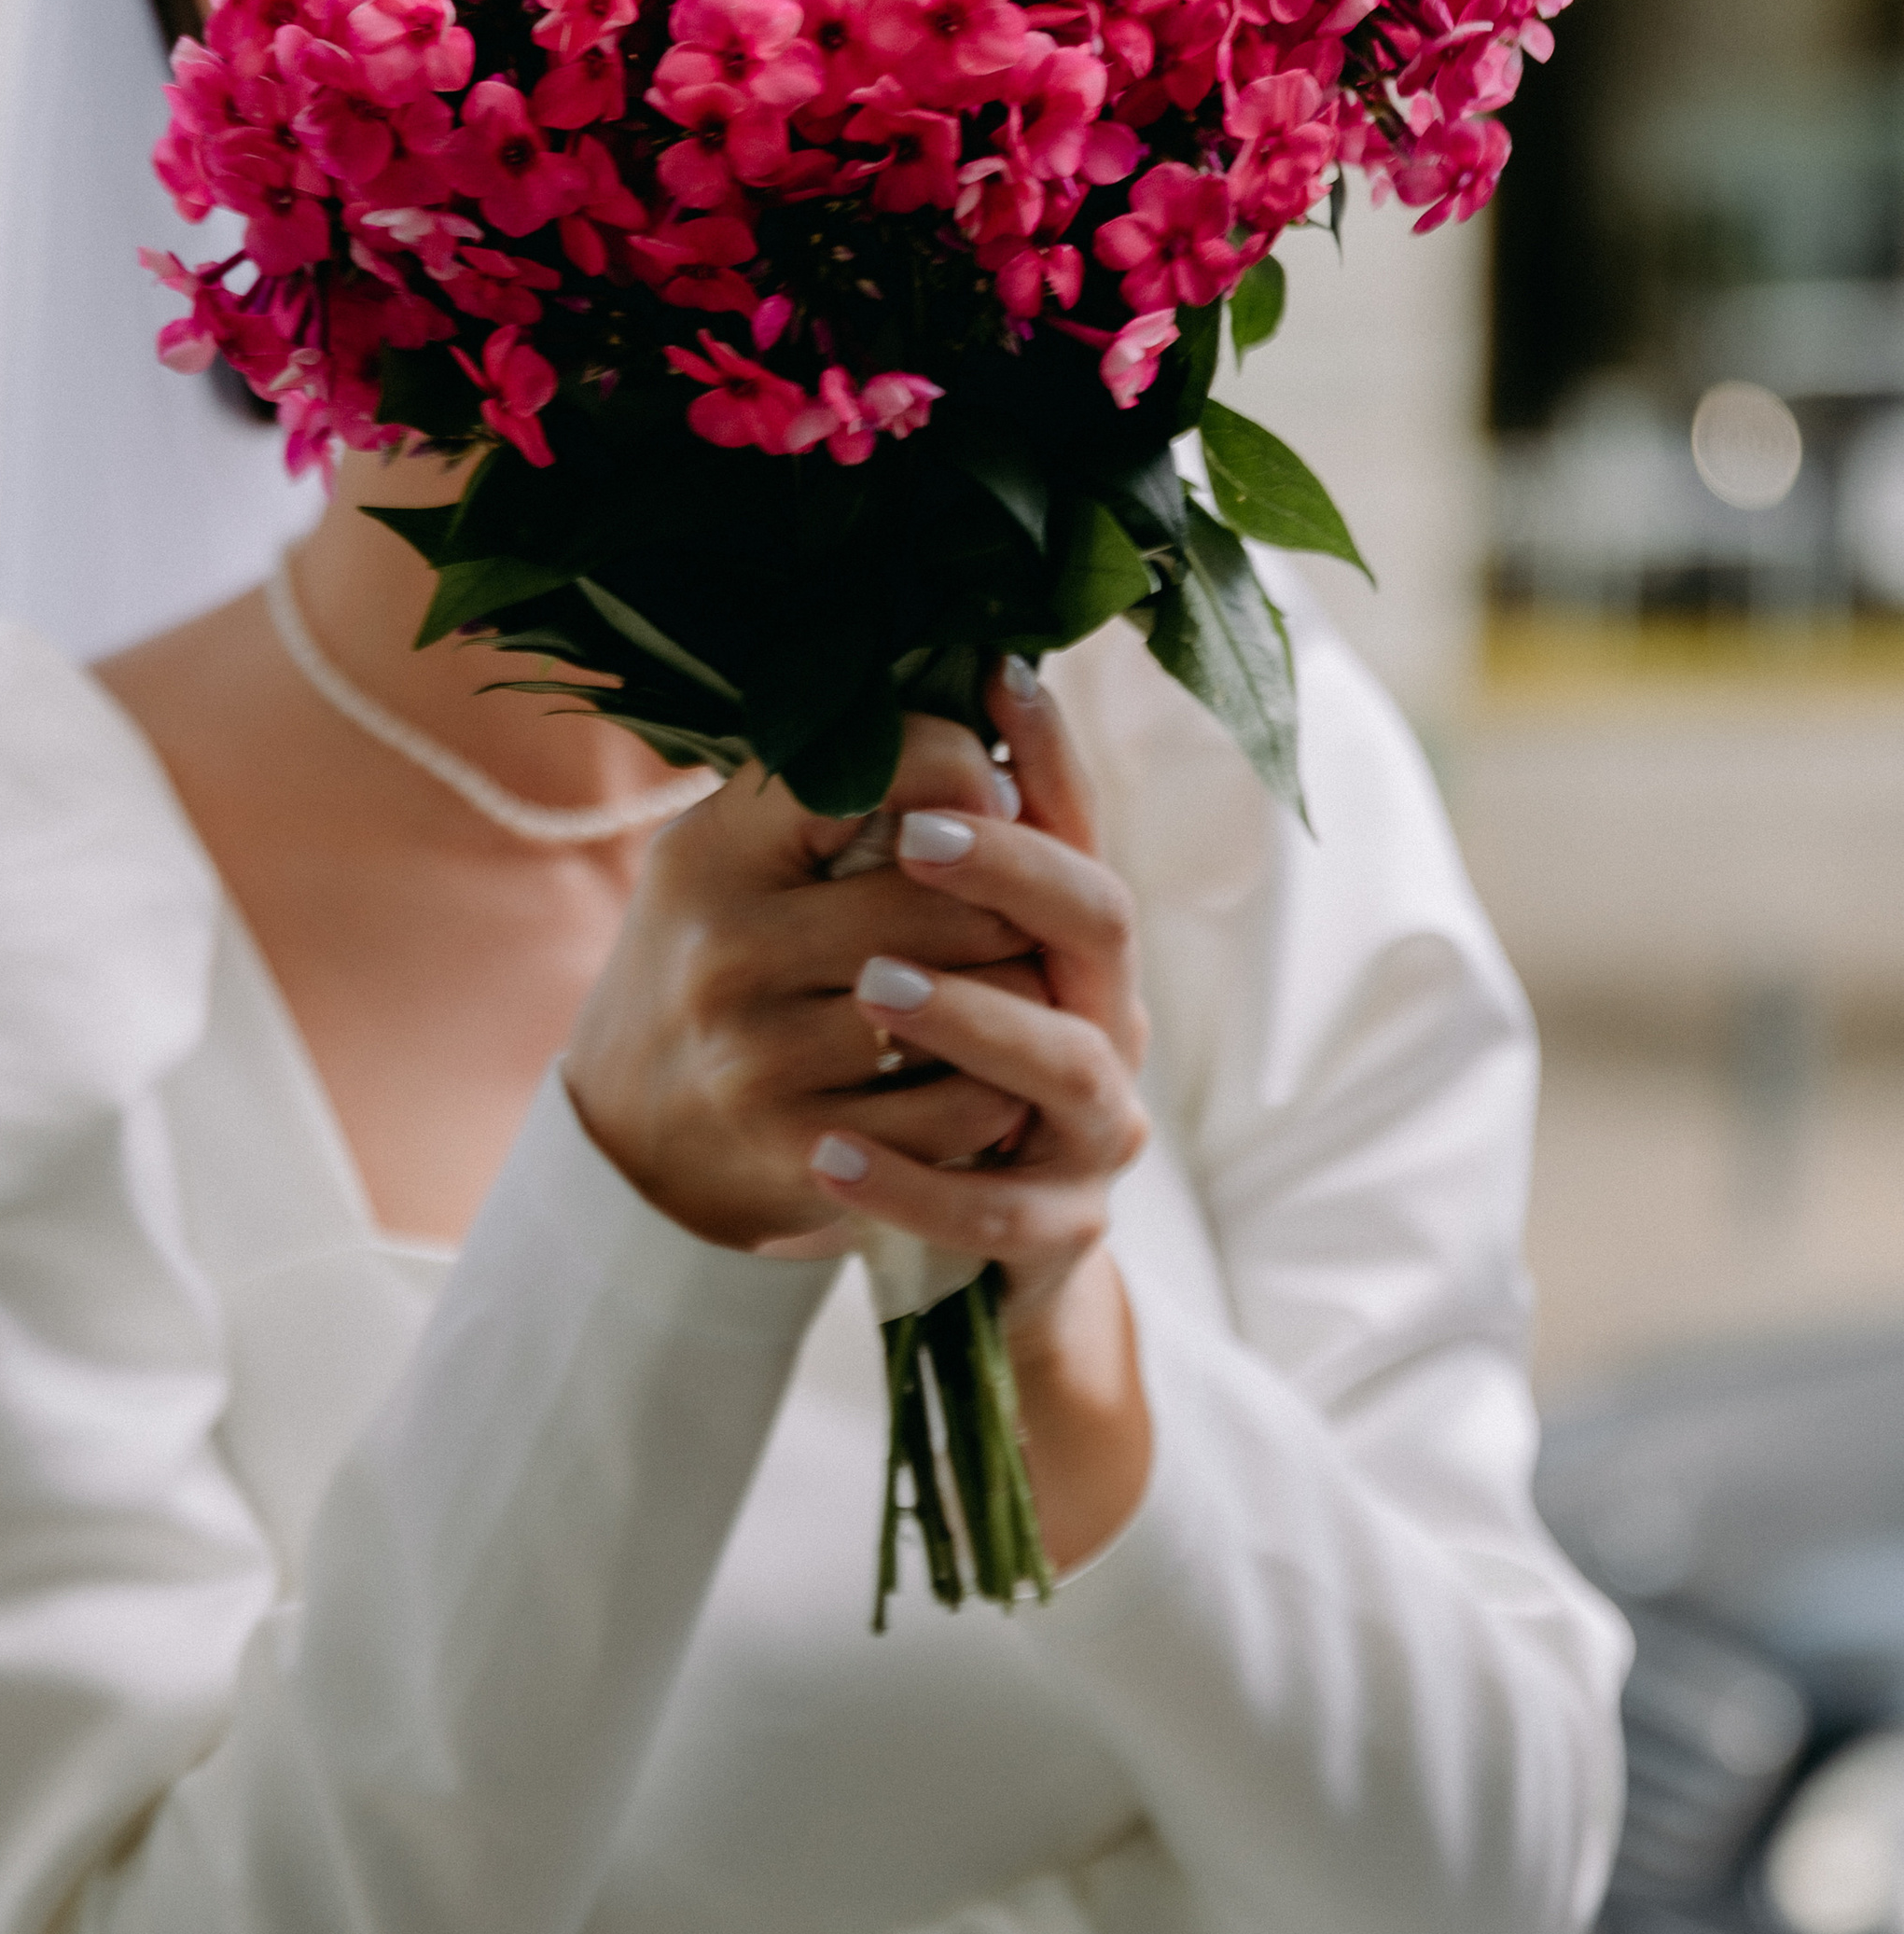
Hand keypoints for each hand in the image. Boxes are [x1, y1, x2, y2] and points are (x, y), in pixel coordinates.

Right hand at [564, 710, 1037, 1255]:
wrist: (632, 1136)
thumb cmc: (719, 960)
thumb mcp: (735, 857)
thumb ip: (836, 786)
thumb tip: (999, 696)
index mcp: (711, 853)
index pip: (865, 770)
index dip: (955, 770)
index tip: (992, 796)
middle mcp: (724, 950)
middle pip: (939, 899)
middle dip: (1012, 900)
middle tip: (1034, 907)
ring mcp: (757, 1058)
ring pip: (964, 1001)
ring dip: (1024, 992)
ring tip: (1031, 982)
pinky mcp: (800, 1147)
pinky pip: (959, 1107)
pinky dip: (1002, 1086)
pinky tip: (998, 1070)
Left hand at [805, 662, 1155, 1567]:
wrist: (977, 1245)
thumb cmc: (940, 1067)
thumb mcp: (929, 948)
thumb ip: (914, 841)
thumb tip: (899, 690)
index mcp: (1075, 940)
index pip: (1078, 825)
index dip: (1046, 758)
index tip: (990, 687)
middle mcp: (1107, 1019)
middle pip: (1099, 924)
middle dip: (1013, 876)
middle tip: (914, 843)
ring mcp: (1093, 1129)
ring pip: (1065, 1066)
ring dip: (974, 1020)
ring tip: (872, 985)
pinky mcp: (1055, 1227)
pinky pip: (993, 1208)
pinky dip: (909, 1182)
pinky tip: (825, 1153)